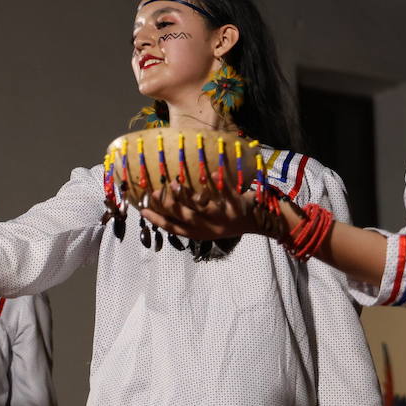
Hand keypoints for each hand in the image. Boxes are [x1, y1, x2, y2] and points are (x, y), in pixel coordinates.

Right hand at [137, 182, 267, 240]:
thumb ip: (193, 218)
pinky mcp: (237, 207)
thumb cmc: (231, 219)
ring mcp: (224, 217)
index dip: (158, 220)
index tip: (142, 210)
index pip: (175, 229)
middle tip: (154, 193)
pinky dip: (220, 183)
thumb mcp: (211, 225)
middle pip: (185, 218)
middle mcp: (210, 228)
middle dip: (169, 206)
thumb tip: (171, 202)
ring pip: (202, 207)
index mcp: (201, 233)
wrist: (262, 221)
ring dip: (187, 195)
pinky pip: (227, 194)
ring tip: (175, 183)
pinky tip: (211, 172)